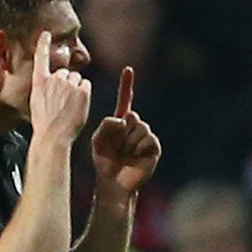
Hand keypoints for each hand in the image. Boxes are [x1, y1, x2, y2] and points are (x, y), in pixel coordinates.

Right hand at [30, 30, 92, 147]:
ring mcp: (69, 83)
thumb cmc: (44, 124)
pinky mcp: (82, 89)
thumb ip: (46, 88)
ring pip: (77, 79)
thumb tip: (56, 84)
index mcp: (39, 82)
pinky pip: (86, 85)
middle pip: (65, 73)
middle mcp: (54, 79)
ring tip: (69, 106)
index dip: (43, 44)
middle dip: (66, 84)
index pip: (41, 58)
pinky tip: (78, 105)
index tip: (46, 34)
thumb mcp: (37, 103)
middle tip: (62, 102)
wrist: (53, 135)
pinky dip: (84, 94)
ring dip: (75, 89)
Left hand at [89, 66, 161, 197]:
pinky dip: (138, 147)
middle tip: (117, 147)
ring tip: (125, 153)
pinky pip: (147, 138)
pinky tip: (135, 157)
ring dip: (128, 142)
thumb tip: (124, 119)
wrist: (113, 183)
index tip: (127, 69)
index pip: (125, 100)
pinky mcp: (154, 147)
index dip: (126, 85)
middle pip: (131, 116)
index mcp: (121, 123)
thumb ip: (106, 125)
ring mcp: (145, 136)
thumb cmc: (104, 161)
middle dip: (121, 133)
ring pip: (139, 127)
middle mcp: (135, 126)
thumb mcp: (98, 140)